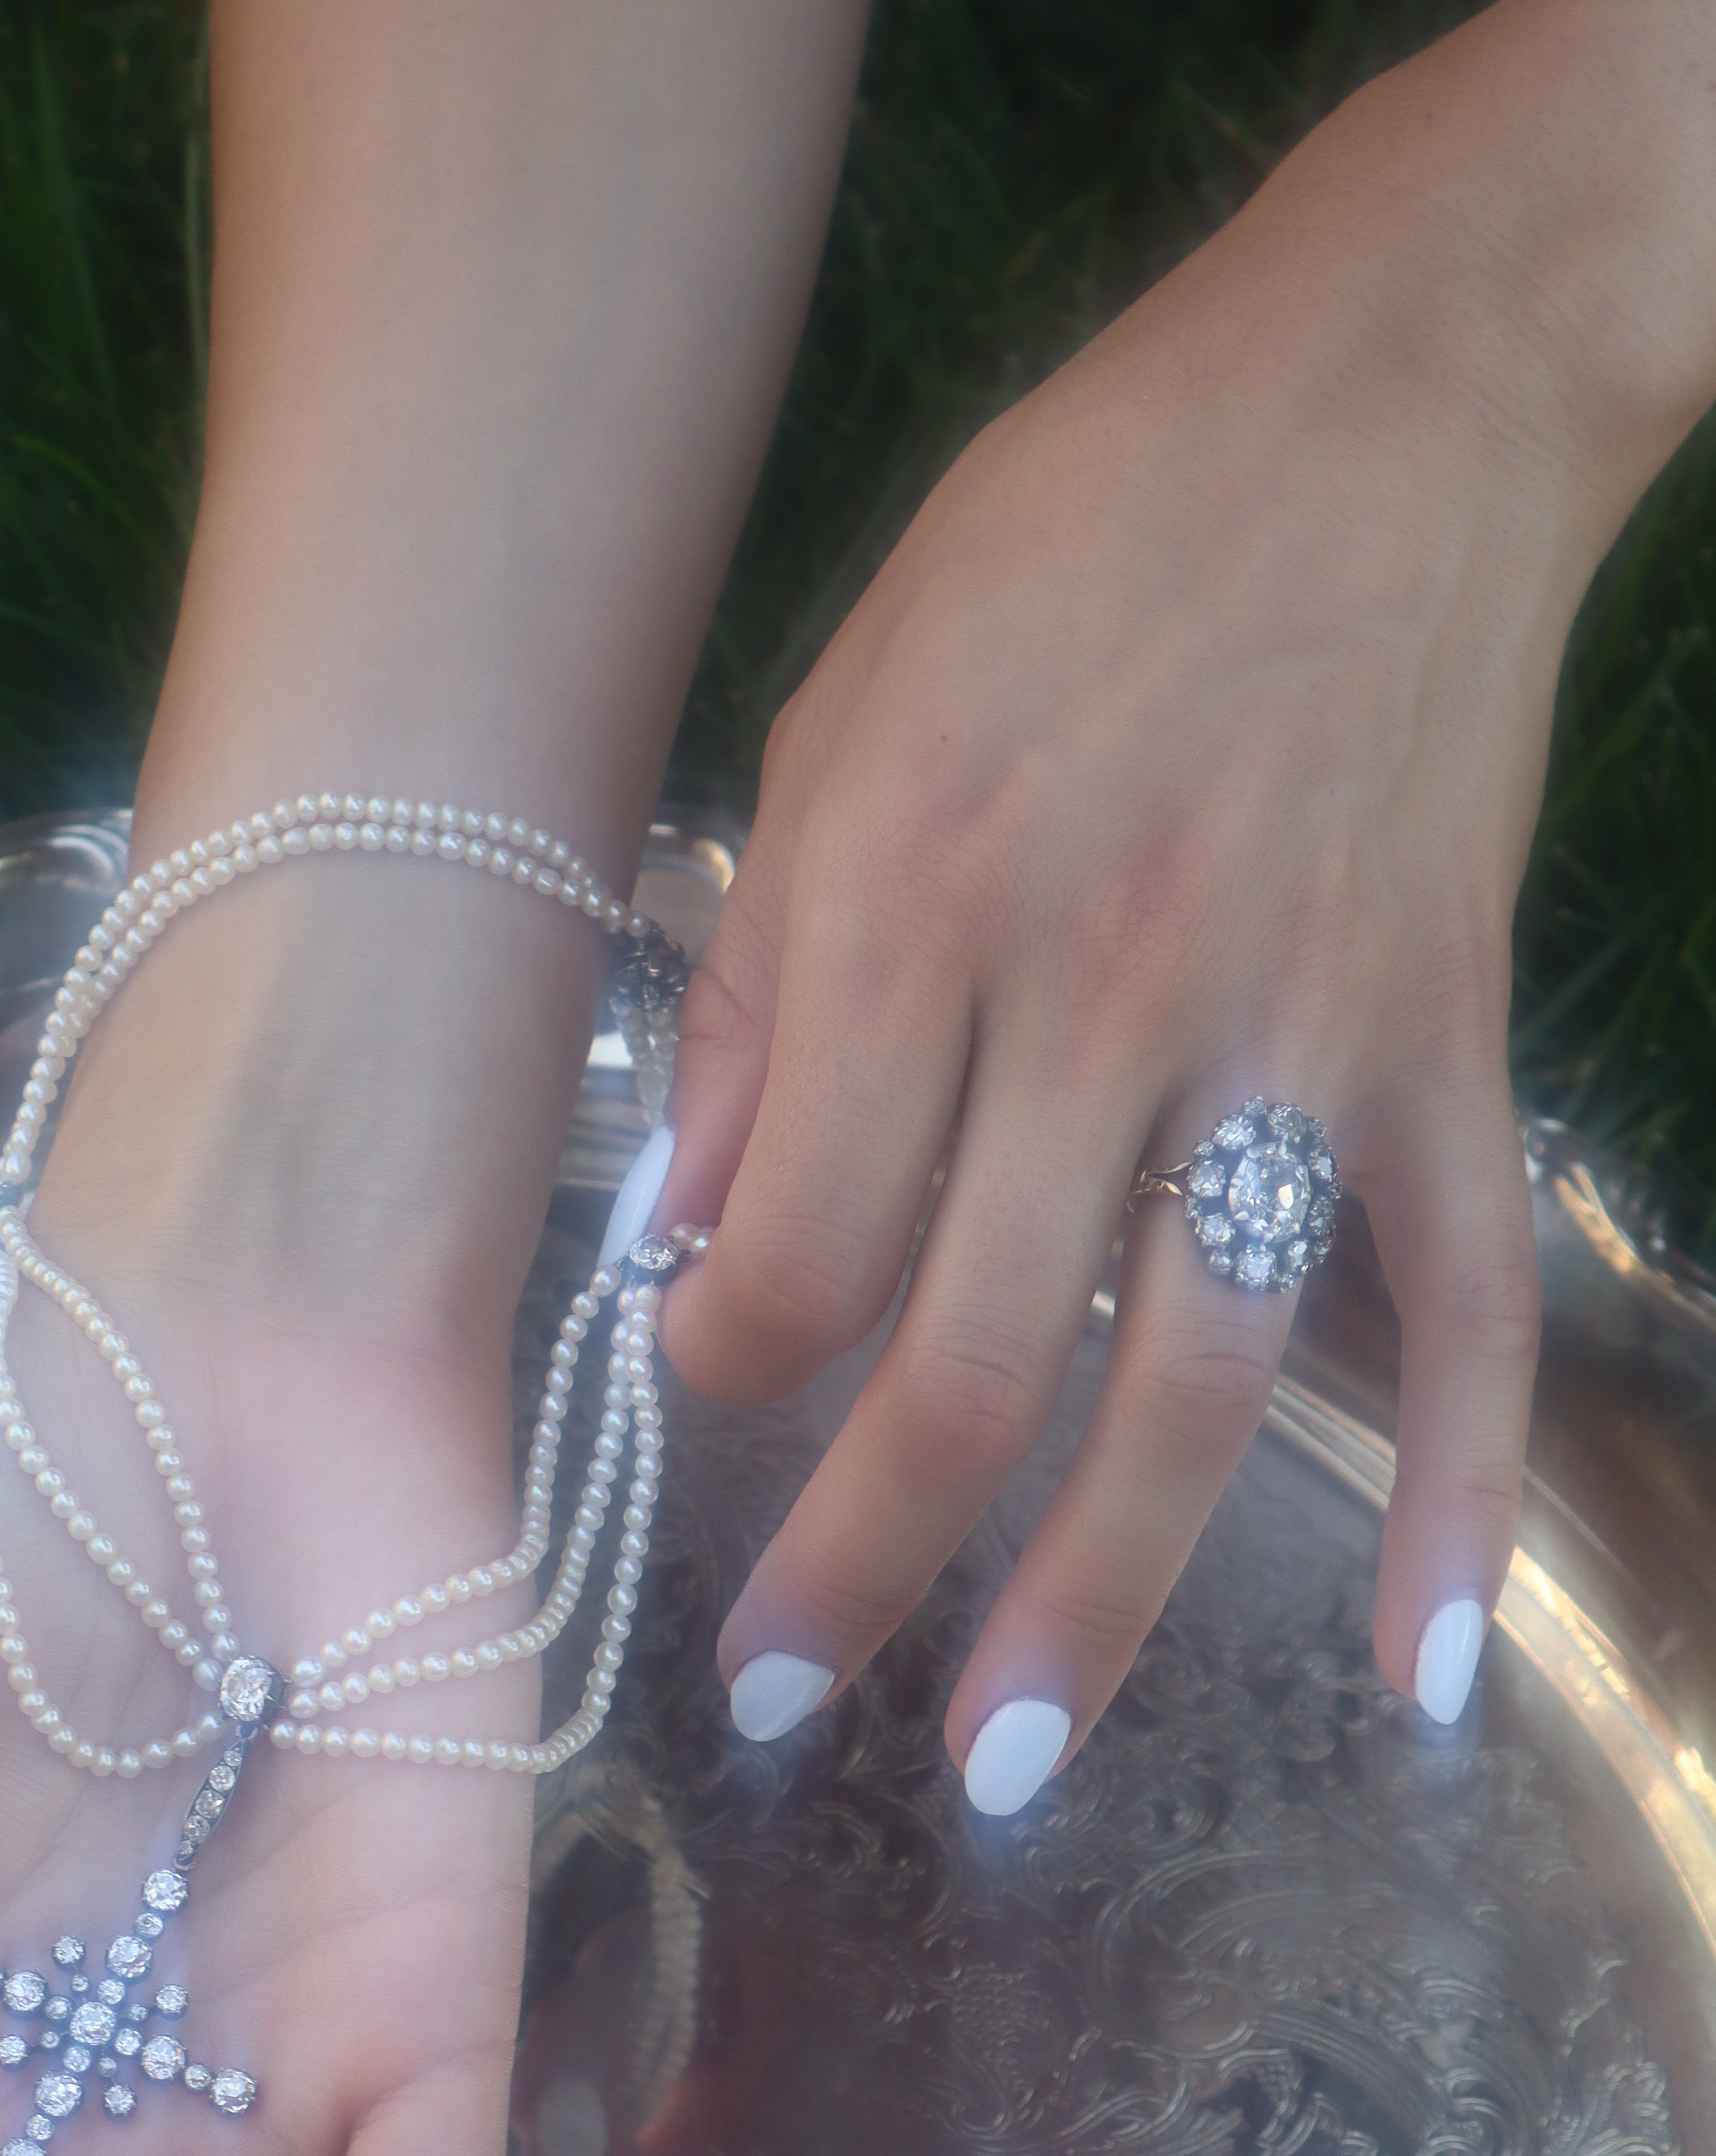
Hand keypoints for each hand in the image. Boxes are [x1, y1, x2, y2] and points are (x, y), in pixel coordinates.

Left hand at [658, 38, 1651, 1802]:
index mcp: (910, 899)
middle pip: (964, 1356)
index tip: (696, 1398)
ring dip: (1096, 1603)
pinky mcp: (1438, 1040)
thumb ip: (767, 982)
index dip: (717, 1362)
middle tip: (776, 1705)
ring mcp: (1288, 1032)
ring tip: (1009, 1765)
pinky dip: (1451, 1494)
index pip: (789, 1234)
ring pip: (1187, 1382)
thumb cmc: (1069, 532)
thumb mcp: (841, 706)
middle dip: (851, 1558)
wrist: (1380, 390)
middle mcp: (1092, 994)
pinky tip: (1410, 1671)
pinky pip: (1462, 1302)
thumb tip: (692, 1226)